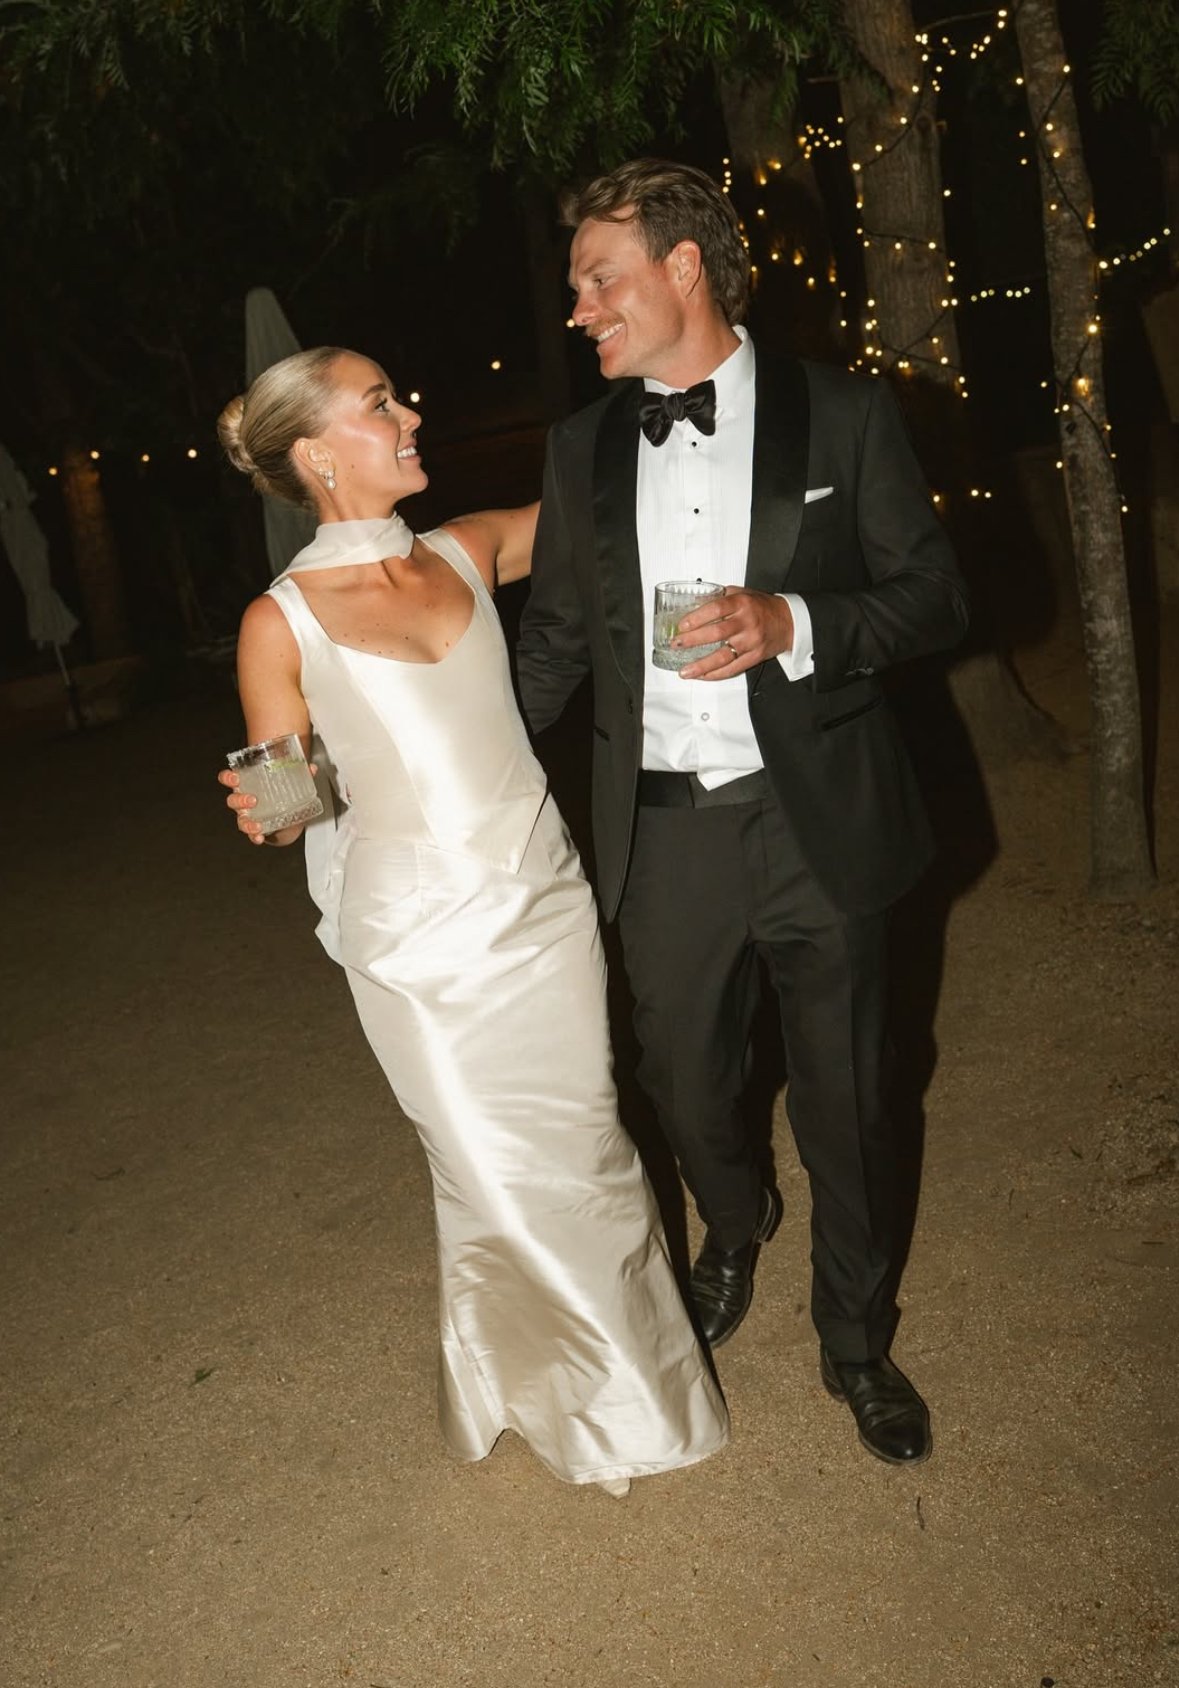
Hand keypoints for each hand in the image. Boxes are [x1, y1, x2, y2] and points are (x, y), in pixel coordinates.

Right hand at [217, 765, 316, 844]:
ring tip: (257, 825)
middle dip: (240, 800)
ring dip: (247, 822)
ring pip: (240, 819)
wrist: (287, 817)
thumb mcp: (288, 782)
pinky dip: (254, 836)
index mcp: (247, 784)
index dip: (228, 778)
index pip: (229, 779)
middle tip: (253, 799)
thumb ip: (300, 774)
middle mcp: (243, 800)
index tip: (235, 777)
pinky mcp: (255, 829)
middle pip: (232, 800)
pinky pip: (250, 834)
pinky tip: (260, 837)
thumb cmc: (281, 794)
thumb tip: (311, 768)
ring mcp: (248, 816)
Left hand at [673, 588, 793, 679]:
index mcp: (742, 604)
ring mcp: (751, 642)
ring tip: (685, 671)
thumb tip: (693, 604)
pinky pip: (733, 668)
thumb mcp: (742, 593)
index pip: (716, 609)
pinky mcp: (754, 657)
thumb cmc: (762, 607)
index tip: (682, 625)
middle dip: (693, 640)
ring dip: (701, 665)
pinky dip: (715, 674)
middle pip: (716, 633)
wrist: (788, 621)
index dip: (697, 618)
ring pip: (723, 656)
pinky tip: (702, 676)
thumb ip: (720, 598)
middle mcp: (747, 623)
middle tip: (676, 645)